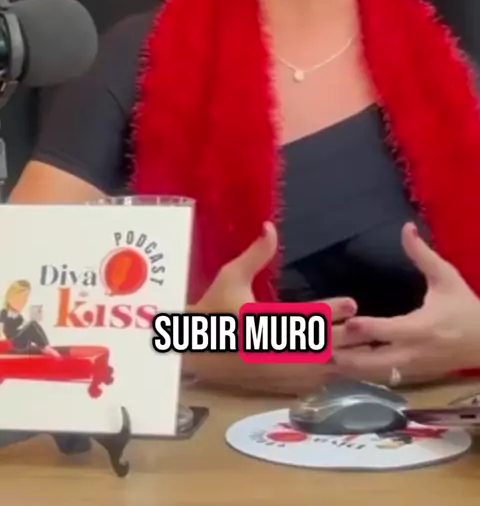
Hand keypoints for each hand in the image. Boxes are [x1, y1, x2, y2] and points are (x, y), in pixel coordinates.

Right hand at [188, 222, 358, 394]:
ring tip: (368, 350)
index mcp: (262, 322)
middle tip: (369, 327)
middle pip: (317, 345)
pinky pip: (308, 383)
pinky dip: (328, 377)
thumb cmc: (212, 308)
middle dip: (345, 336)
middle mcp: (271, 348)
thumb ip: (256, 255)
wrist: (191, 349)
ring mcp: (275, 370)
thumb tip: (269, 226)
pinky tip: (347, 372)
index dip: (330, 310)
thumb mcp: (231, 276)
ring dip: (342, 359)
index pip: (302, 316)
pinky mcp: (275, 383)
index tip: (351, 303)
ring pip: (316, 368)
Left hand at [333, 222, 479, 383]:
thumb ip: (422, 254)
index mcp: (422, 328)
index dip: (367, 328)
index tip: (345, 322)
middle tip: (320, 348)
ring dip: (351, 367)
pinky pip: (383, 377)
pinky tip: (342, 366)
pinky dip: (363, 373)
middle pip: (375, 362)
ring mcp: (413, 368)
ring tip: (323, 359)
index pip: (390, 331)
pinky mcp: (413, 375)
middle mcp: (414, 352)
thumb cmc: (465, 307)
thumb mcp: (446, 277)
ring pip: (376, 374)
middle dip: (348, 356)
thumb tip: (406, 227)